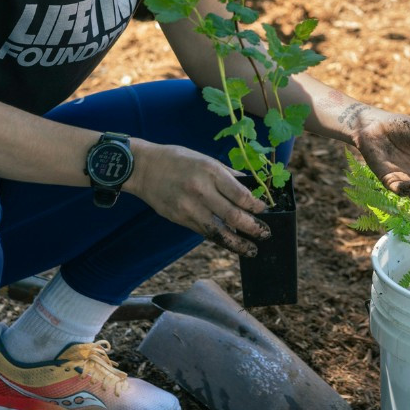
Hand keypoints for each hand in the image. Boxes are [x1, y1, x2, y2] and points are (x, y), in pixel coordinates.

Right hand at [127, 140, 271, 256]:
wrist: (144, 168)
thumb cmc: (179, 160)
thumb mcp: (206, 159)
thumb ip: (229, 176)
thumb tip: (251, 189)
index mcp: (211, 172)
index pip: (240, 195)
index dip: (256, 206)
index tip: (265, 210)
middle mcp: (201, 191)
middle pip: (233, 215)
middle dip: (252, 228)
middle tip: (265, 234)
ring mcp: (189, 207)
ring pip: (218, 231)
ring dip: (237, 243)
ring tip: (251, 250)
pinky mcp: (180, 219)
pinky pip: (204, 232)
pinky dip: (220, 239)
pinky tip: (231, 243)